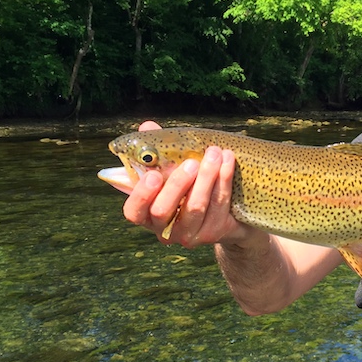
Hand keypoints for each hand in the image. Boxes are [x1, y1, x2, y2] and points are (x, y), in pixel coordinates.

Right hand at [121, 121, 251, 247]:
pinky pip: (219, 205)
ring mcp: (189, 235)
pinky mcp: (213, 233)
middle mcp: (164, 229)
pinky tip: (227, 161)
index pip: (134, 211)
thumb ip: (158, 150)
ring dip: (207, 177)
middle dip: (177, 184)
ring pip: (196, 207)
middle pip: (163, 210)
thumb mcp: (171, 168)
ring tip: (215, 152)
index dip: (141, 195)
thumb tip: (147, 127)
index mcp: (147, 214)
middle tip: (191, 162)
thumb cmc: (189, 184)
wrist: (224, 212)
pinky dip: (224, 180)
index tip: (153, 175)